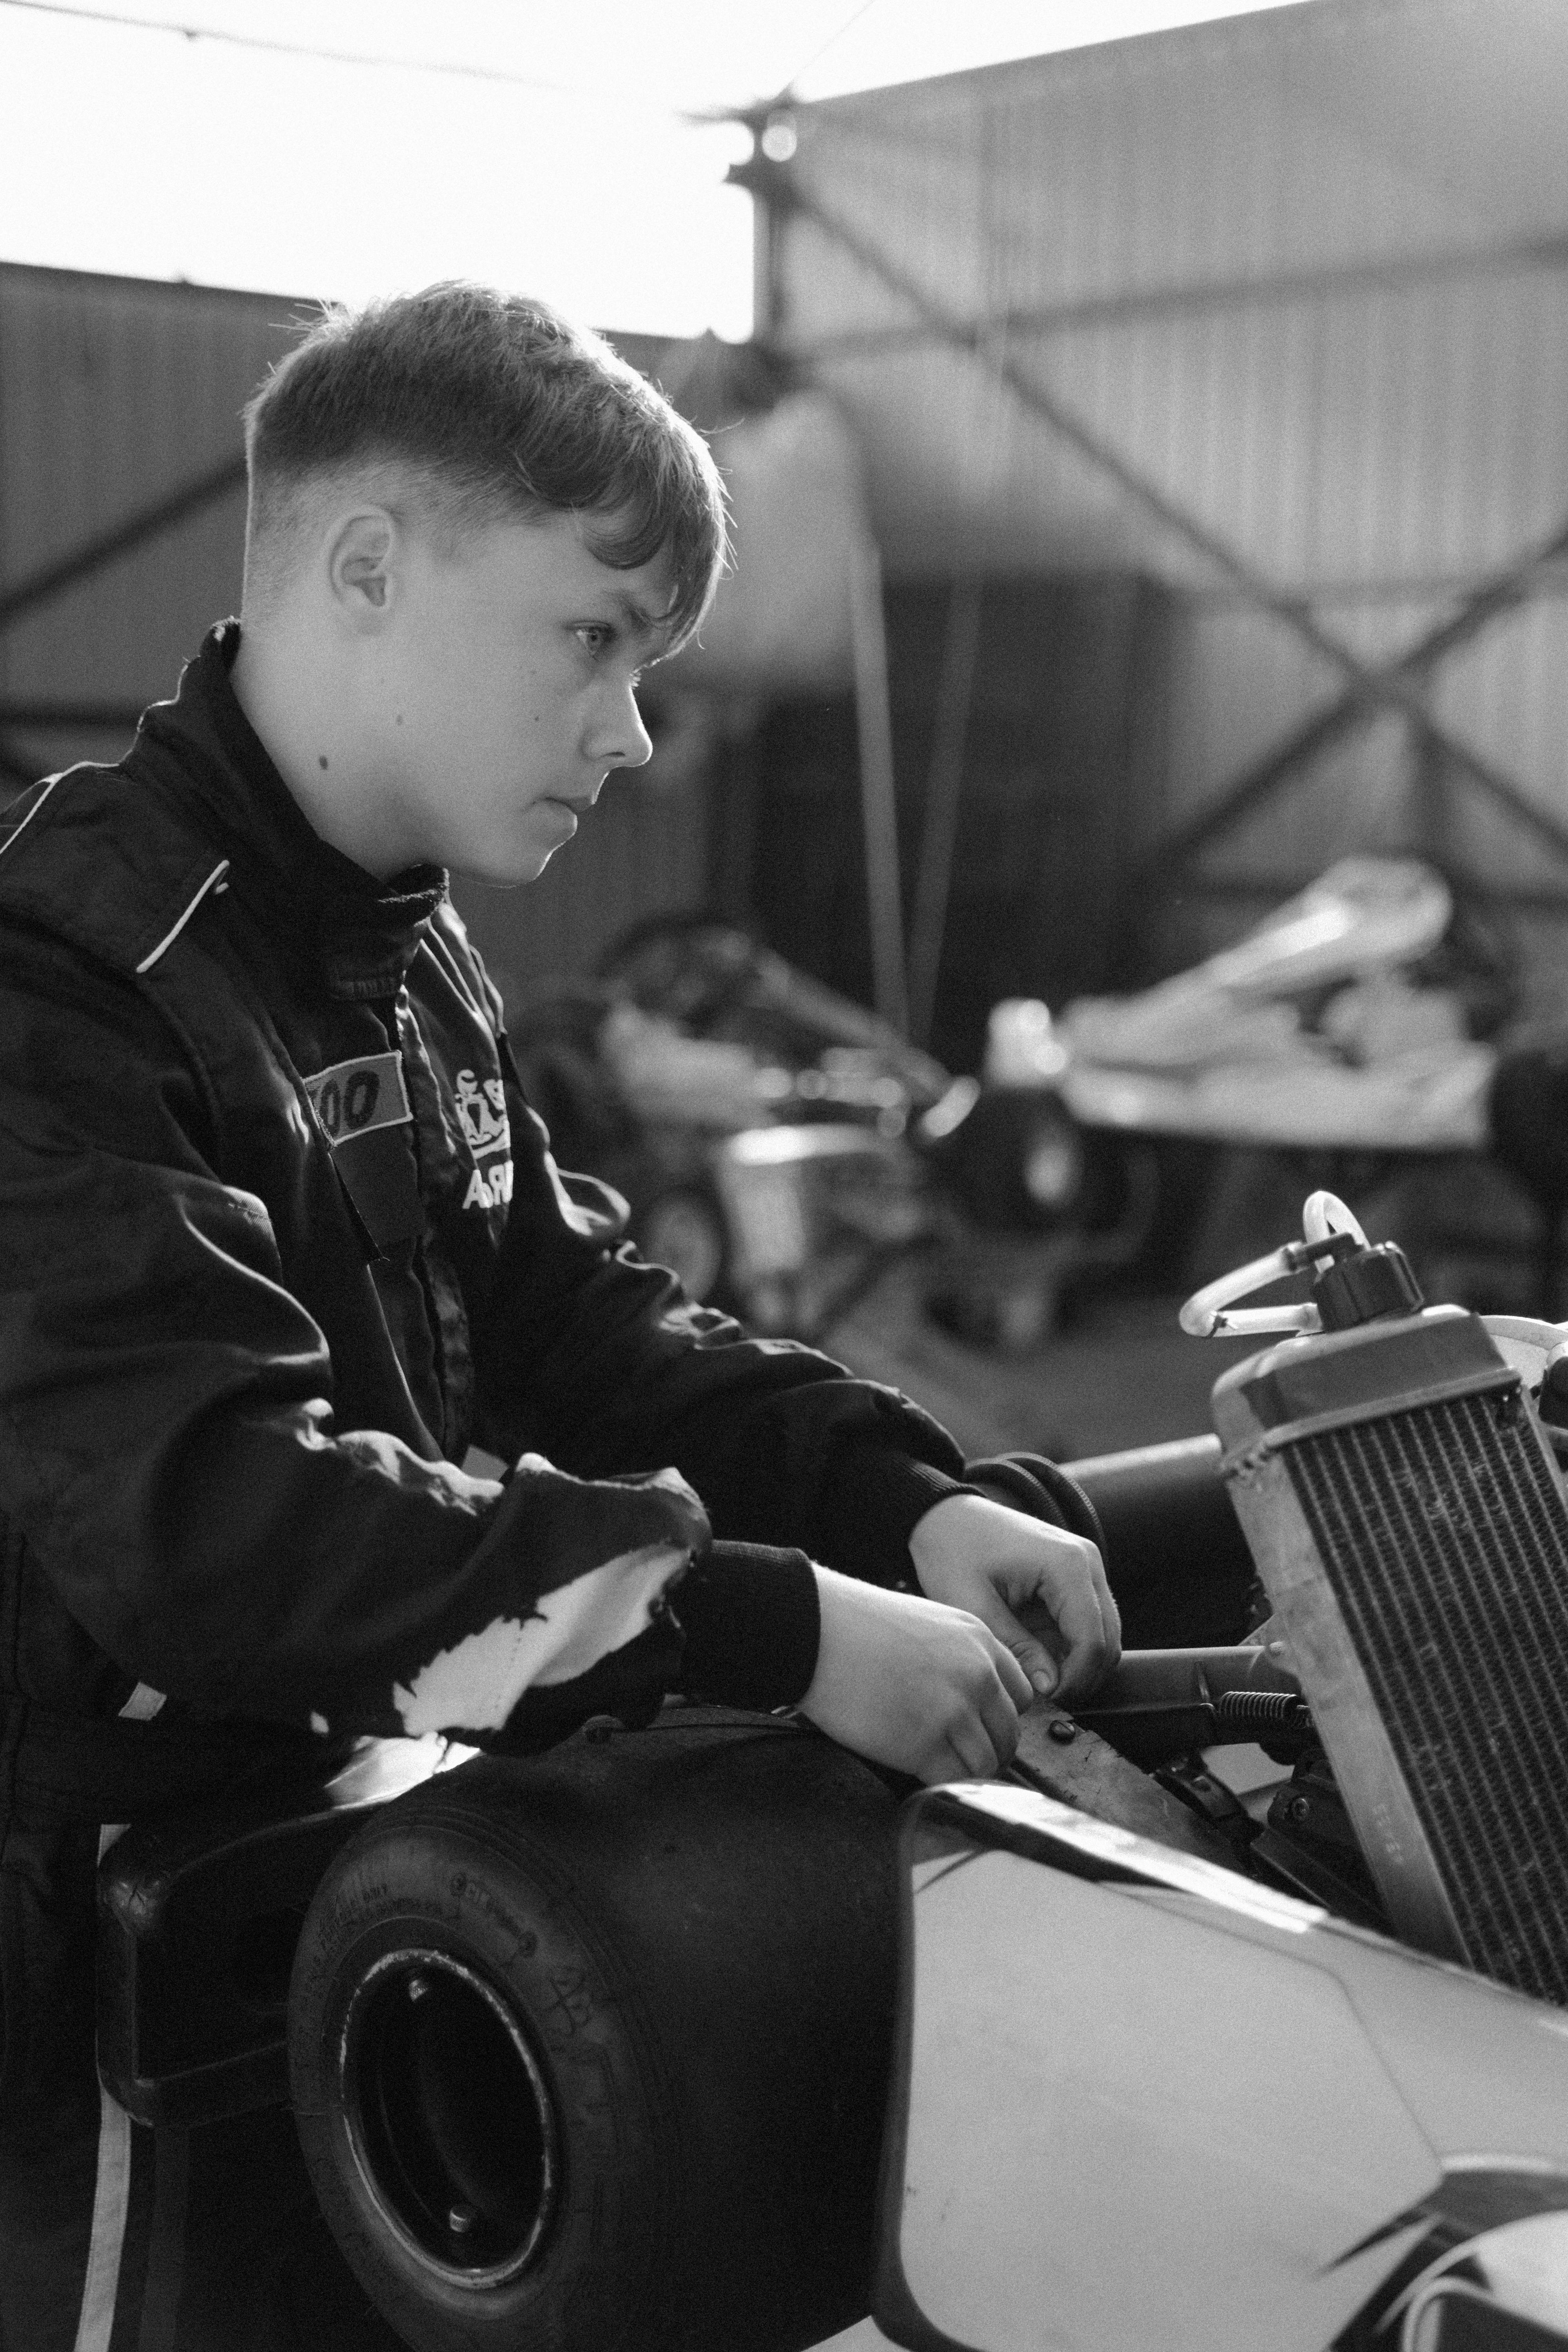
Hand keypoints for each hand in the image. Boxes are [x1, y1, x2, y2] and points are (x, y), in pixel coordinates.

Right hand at [799, 1566, 1032, 1783]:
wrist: (816, 1631)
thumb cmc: (858, 1625)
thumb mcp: (930, 1623)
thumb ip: (961, 1656)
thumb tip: (974, 1699)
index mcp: (980, 1642)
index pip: (1021, 1695)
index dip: (1001, 1717)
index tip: (983, 1727)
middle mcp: (977, 1675)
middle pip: (1008, 1734)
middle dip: (988, 1750)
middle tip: (960, 1754)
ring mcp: (953, 1711)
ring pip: (986, 1763)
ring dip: (965, 1771)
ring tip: (937, 1764)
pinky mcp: (923, 1744)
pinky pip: (953, 1779)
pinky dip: (941, 1782)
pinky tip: (919, 1770)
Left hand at [906, 1492, 1120, 1704]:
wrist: (946, 1516)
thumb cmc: (953, 1552)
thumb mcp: (973, 1605)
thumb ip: (1015, 1647)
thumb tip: (1049, 1687)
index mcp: (1067, 1564)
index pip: (1093, 1639)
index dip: (1076, 1679)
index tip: (1047, 1699)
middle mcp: (1087, 1562)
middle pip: (1108, 1639)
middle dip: (1081, 1675)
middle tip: (1045, 1696)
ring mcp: (1086, 1566)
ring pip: (1104, 1633)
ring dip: (1078, 1662)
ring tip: (1039, 1679)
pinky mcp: (1076, 1575)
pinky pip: (1087, 1622)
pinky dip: (1070, 1646)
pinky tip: (1039, 1657)